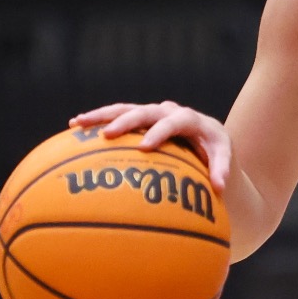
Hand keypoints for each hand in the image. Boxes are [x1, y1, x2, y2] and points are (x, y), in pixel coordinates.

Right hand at [70, 101, 230, 191]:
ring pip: (124, 109)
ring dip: (101, 116)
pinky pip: (116, 116)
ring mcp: (151, 112)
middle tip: (108, 134)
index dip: (159, 132)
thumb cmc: (214, 148)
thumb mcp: (222, 156)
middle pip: (144, 111)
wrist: (207, 133)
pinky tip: (75, 127)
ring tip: (78, 123)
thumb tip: (220, 189)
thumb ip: (222, 169)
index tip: (145, 147)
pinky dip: (97, 120)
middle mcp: (167, 110)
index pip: (173, 122)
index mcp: (188, 119)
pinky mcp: (139, 117)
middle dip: (125, 121)